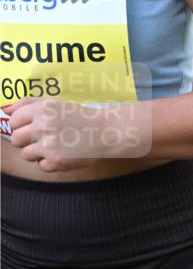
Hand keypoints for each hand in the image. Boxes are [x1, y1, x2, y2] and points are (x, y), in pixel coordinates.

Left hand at [4, 96, 143, 172]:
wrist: (106, 132)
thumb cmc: (81, 117)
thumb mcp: (56, 103)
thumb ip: (29, 103)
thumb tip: (6, 109)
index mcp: (43, 109)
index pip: (14, 120)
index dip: (22, 125)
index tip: (33, 126)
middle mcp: (43, 126)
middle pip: (16, 139)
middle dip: (27, 140)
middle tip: (44, 137)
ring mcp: (48, 145)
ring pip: (26, 154)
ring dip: (37, 152)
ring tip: (55, 146)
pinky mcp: (55, 161)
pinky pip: (41, 166)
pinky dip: (50, 163)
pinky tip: (63, 154)